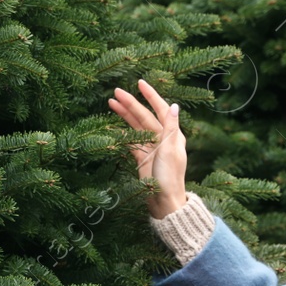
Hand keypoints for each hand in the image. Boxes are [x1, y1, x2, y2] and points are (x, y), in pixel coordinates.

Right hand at [108, 79, 187, 218]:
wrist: (164, 201)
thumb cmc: (170, 177)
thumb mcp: (171, 150)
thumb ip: (171, 128)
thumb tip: (175, 105)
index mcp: (173, 135)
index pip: (161, 109)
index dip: (151, 96)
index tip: (140, 83)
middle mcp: (162, 138)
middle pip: (144, 116)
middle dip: (131, 103)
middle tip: (116, 91)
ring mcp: (151, 147)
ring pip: (136, 126)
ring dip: (125, 115)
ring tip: (111, 102)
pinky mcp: (142, 158)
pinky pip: (131, 141)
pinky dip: (122, 132)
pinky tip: (113, 124)